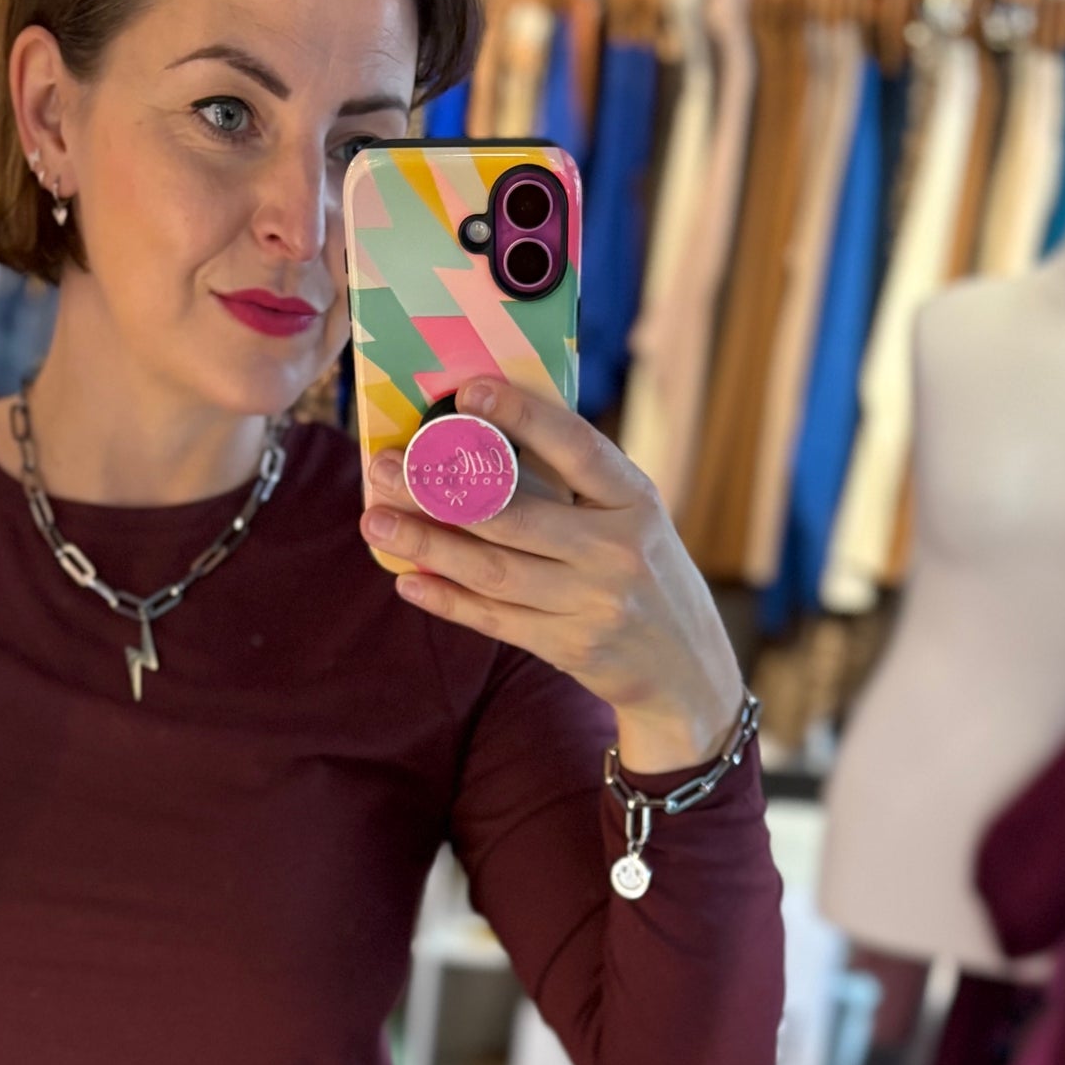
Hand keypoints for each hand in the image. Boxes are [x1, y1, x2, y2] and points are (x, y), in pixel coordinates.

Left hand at [358, 375, 747, 773]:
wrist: (687, 671)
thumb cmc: (645, 575)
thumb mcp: (636, 520)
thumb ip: (580, 487)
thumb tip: (485, 443)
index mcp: (636, 501)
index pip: (577, 448)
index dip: (522, 418)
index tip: (468, 393)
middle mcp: (617, 551)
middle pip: (513, 515)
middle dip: (438, 489)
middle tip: (384, 467)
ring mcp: (593, 604)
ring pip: (493, 570)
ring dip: (427, 545)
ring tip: (377, 523)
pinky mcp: (569, 647)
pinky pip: (495, 619)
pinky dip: (448, 599)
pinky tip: (409, 580)